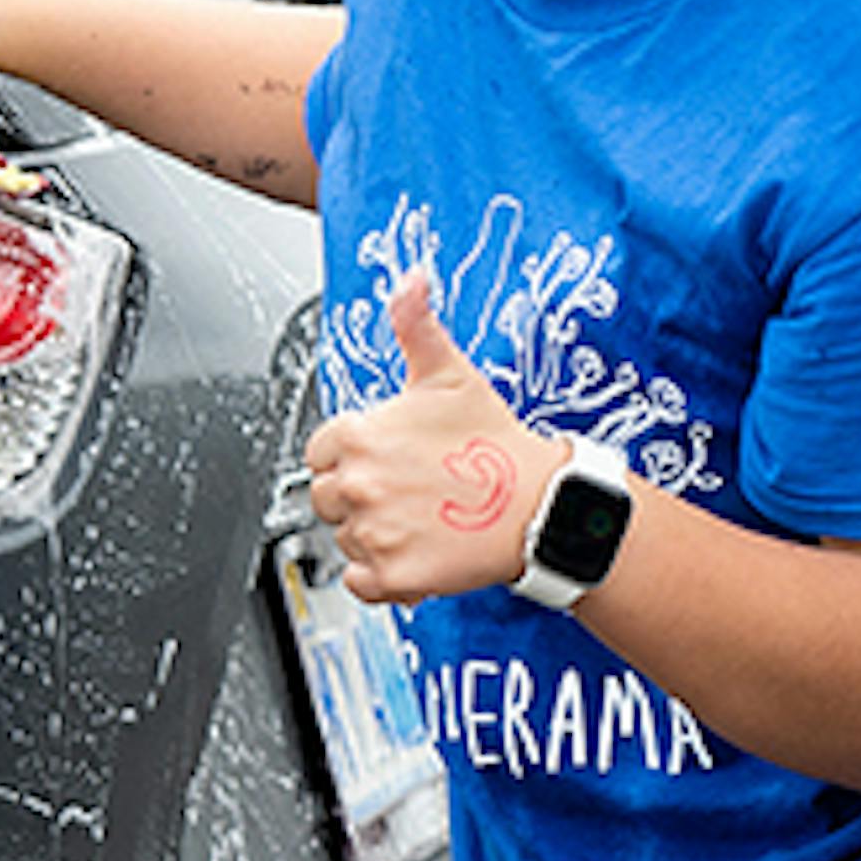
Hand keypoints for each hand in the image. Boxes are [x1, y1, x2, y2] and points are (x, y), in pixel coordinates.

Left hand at [308, 274, 548, 605]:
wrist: (539, 505)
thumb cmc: (495, 441)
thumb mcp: (450, 373)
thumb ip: (415, 323)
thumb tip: (411, 278)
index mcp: (360, 434)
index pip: (321, 450)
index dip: (352, 454)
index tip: (386, 458)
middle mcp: (358, 485)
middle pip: (327, 496)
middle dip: (359, 494)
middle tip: (407, 489)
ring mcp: (373, 533)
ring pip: (346, 539)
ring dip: (374, 534)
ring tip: (420, 518)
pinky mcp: (391, 576)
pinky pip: (360, 582)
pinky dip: (382, 574)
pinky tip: (417, 550)